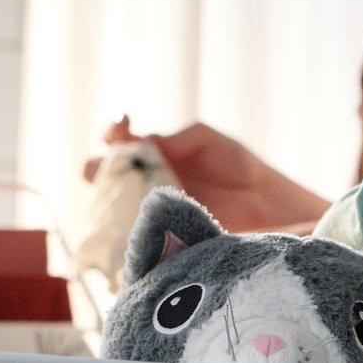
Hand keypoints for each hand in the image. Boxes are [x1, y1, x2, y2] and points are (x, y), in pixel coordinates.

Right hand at [83, 118, 325, 231]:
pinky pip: (140, 231)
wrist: (264, 201)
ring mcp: (155, 207)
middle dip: (99, 169)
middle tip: (102, 170)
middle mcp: (148, 179)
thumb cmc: (236, 164)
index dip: (113, 133)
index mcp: (155, 152)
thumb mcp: (205, 140)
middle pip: (107, 174)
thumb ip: (177, 139)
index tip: (118, 131)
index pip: (120, 140)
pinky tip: (134, 224)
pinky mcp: (166, 231)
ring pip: (118, 206)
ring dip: (110, 201)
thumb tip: (149, 142)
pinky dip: (131, 228)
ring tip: (117, 196)